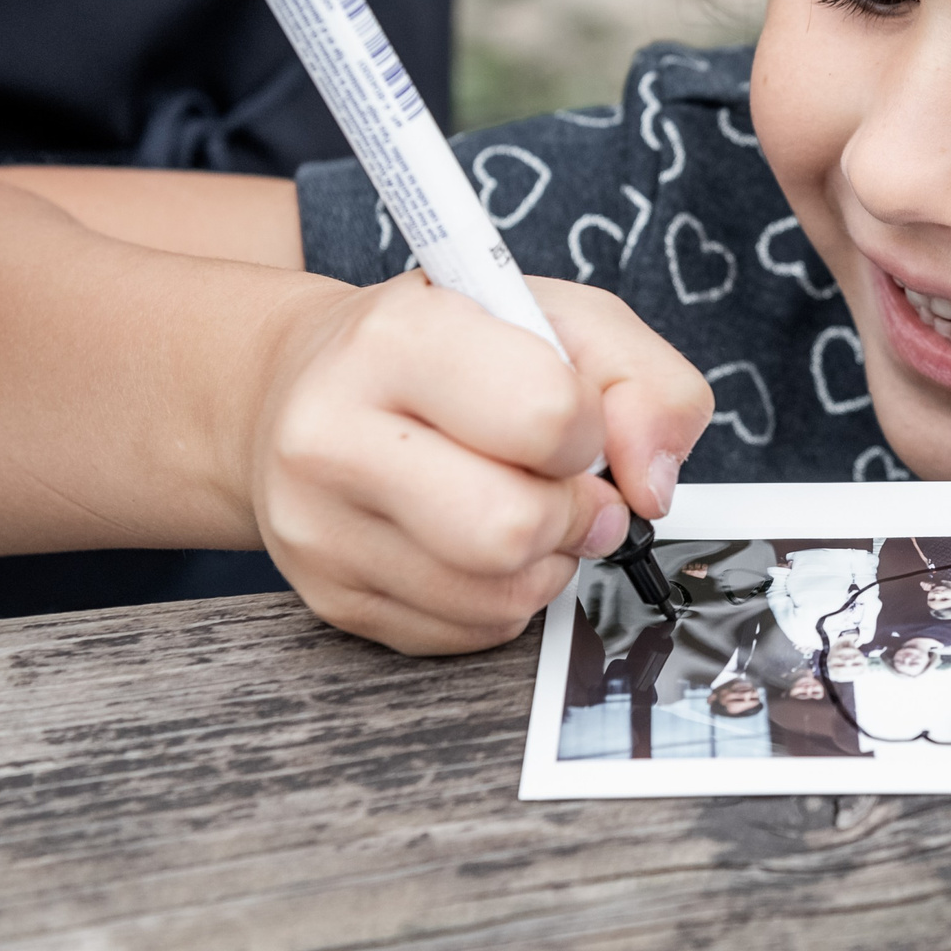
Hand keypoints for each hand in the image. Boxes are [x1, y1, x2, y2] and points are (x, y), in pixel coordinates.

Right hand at [251, 274, 713, 654]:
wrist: (300, 386)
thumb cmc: (446, 351)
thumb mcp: (561, 318)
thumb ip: (647, 383)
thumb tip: (651, 487)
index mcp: (396, 339)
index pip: (545, 417)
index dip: (590, 432)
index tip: (574, 423)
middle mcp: (333, 435)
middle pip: (511, 529)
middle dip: (574, 517)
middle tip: (570, 489)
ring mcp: (320, 526)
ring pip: (497, 595)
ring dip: (546, 563)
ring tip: (523, 509)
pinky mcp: (331, 597)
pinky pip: (468, 632)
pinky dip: (503, 597)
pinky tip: (478, 545)